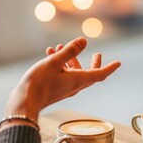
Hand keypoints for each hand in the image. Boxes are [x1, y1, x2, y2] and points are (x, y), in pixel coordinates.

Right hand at [5, 37, 120, 120]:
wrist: (25, 101)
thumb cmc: (39, 82)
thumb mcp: (54, 62)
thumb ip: (69, 51)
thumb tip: (83, 41)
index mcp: (78, 80)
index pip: (100, 74)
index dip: (110, 68)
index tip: (118, 63)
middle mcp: (74, 86)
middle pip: (90, 74)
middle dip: (93, 63)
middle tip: (97, 54)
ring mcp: (65, 89)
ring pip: (74, 73)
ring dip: (69, 59)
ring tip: (57, 47)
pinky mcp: (56, 90)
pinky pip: (63, 75)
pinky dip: (60, 65)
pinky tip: (49, 54)